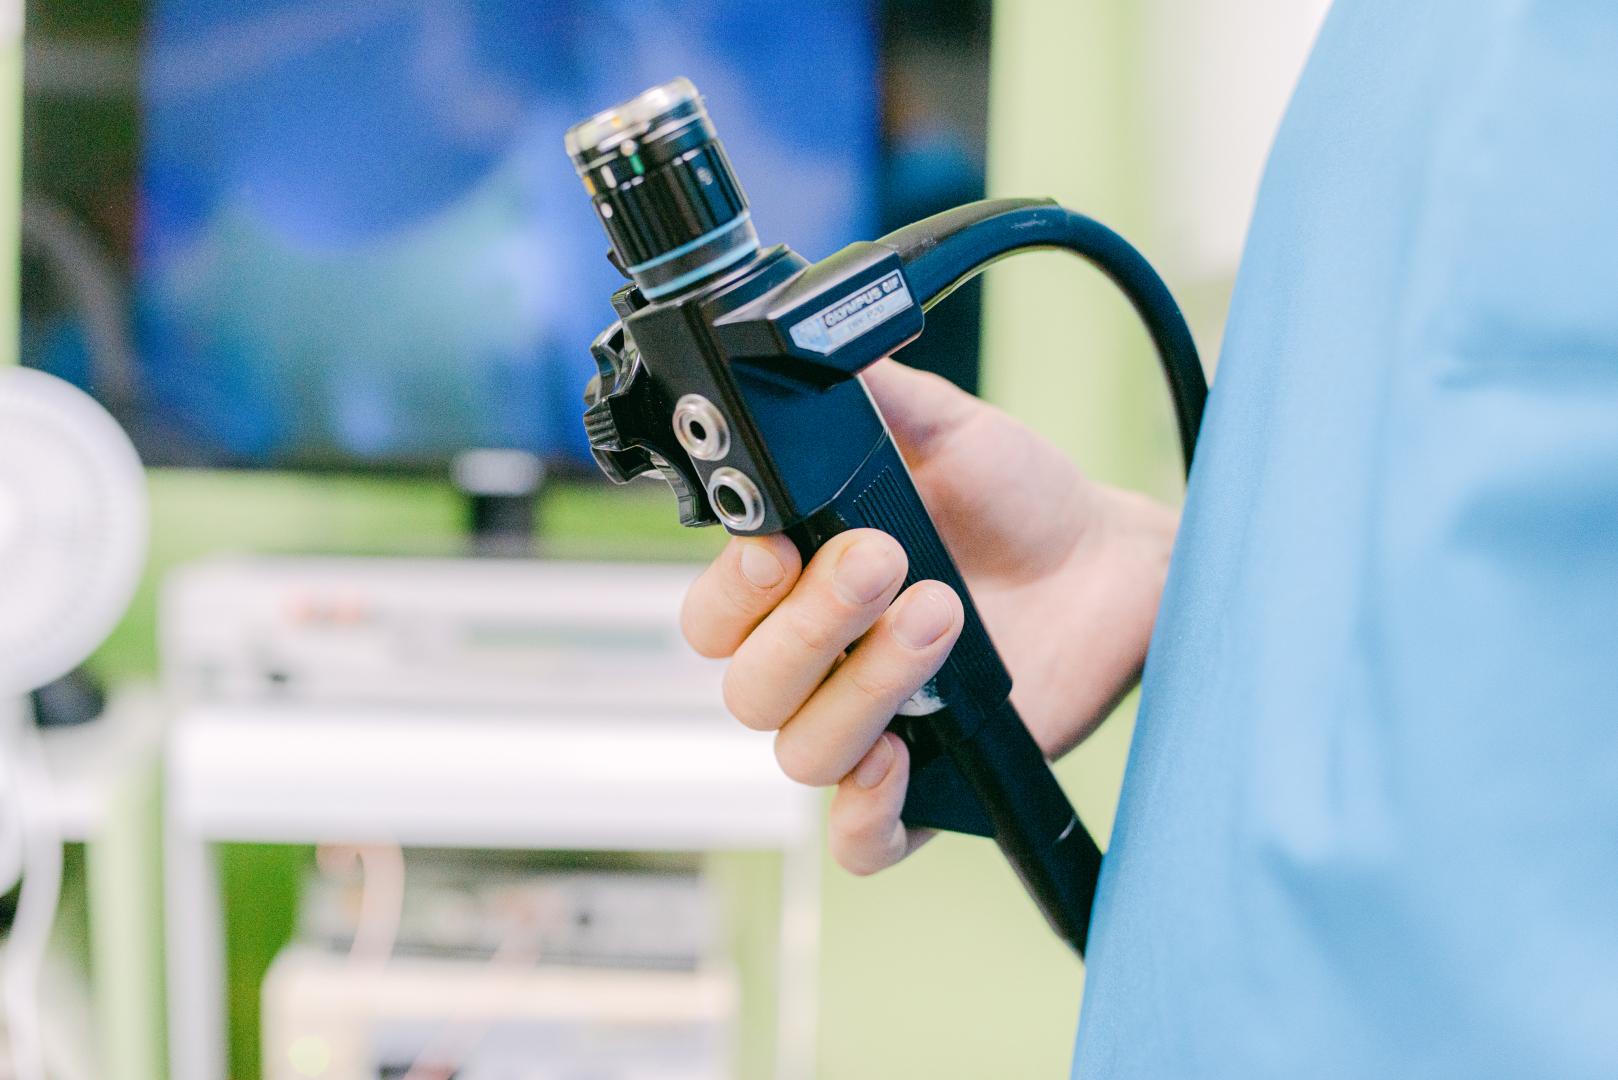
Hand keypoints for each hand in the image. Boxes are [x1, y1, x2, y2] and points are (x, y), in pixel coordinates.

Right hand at [681, 359, 1176, 874]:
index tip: (777, 547)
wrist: (1112, 561)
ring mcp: (870, 726)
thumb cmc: (1020, 499)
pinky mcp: (929, 787)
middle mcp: (820, 664)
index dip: (731, 591)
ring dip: (860, 687)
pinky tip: (897, 760)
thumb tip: (807, 351)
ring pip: (803, 751)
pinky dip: (862, 815)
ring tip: (937, 614)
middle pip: (749, 687)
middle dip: (807, 626)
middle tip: (882, 558)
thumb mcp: (948, 431)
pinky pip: (860, 840)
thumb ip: (875, 397)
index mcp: (798, 585)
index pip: (714, 615)